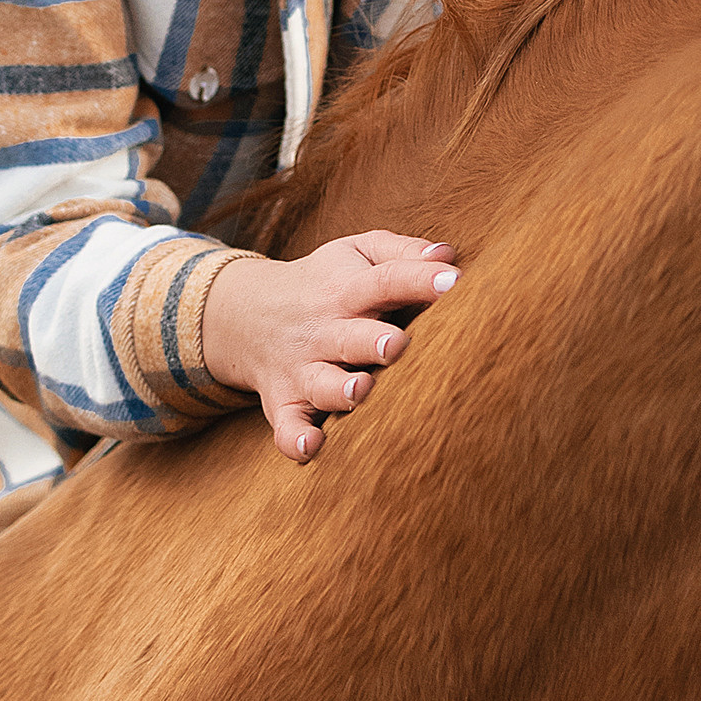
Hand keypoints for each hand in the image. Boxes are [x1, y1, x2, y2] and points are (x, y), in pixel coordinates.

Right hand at [201, 234, 458, 463]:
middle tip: (399, 343)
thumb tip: (447, 255)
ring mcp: (302, 369)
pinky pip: (286, 425)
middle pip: (350, 337)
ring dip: (340, 390)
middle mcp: (324, 331)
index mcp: (346, 290)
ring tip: (362, 390)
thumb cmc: (324, 283)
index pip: (385, 280)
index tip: (455, 281)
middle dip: (374, 341)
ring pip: (322, 384)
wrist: (244, 312)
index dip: (419, 280)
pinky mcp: (285, 403)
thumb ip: (402, 253)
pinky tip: (311, 447)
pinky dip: (295, 438)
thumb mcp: (356, 253)